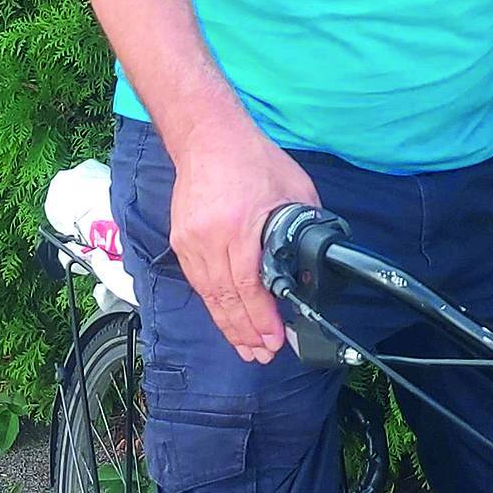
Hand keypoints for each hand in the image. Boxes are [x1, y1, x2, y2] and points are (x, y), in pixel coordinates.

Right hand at [169, 121, 320, 363]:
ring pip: (209, 296)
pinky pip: (198, 282)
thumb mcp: (293, 188)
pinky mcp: (180, 241)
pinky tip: (227, 319)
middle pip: (225, 299)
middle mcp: (209, 238)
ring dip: (228, 325)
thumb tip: (312, 258)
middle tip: (262, 354)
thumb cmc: (253, 158)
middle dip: (245, 332)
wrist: (208, 137)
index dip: (261, 319)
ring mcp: (190, 241)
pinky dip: (213, 304)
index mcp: (239, 226)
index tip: (274, 340)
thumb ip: (303, 224)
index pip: (248, 287)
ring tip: (246, 347)